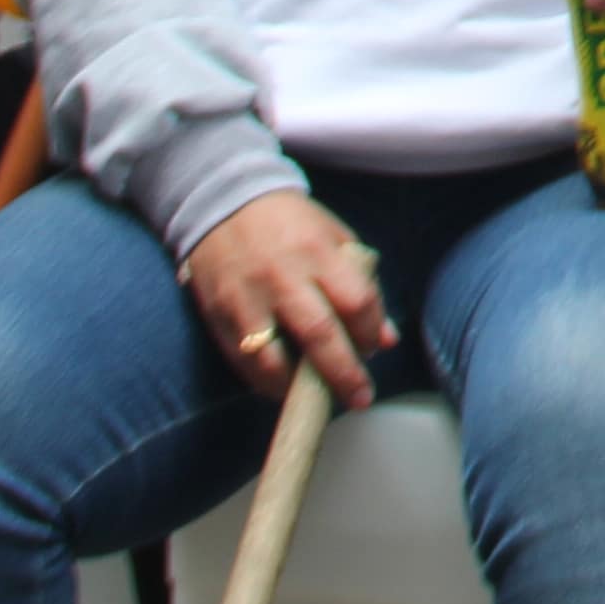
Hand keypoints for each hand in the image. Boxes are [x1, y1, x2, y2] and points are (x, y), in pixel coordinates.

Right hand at [181, 190, 392, 407]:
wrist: (222, 204)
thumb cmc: (290, 225)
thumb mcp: (334, 239)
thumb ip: (362, 286)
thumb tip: (386, 340)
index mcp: (317, 252)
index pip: (356, 302)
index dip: (370, 332)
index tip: (373, 348)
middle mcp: (282, 277)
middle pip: (319, 335)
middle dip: (344, 373)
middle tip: (360, 398)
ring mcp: (246, 300)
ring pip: (274, 359)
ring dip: (299, 388)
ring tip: (316, 398)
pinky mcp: (218, 317)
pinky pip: (243, 364)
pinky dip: (266, 383)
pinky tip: (284, 388)